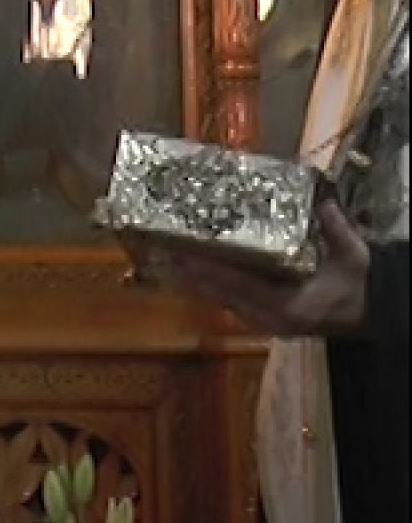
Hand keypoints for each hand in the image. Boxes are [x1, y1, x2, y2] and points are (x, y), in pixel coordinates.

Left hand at [156, 200, 372, 336]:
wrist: (364, 317)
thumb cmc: (355, 286)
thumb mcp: (354, 258)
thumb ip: (338, 232)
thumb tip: (325, 203)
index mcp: (290, 306)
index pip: (241, 286)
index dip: (210, 271)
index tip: (184, 255)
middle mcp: (269, 319)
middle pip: (219, 294)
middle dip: (190, 273)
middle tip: (162, 249)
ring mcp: (261, 323)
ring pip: (217, 299)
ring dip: (193, 279)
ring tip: (166, 255)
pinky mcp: (258, 320)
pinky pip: (225, 302)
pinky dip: (207, 285)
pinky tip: (189, 268)